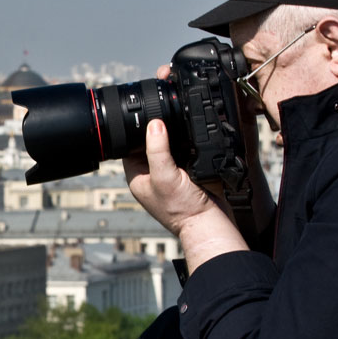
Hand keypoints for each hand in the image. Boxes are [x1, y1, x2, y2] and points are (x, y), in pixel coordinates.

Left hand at [125, 118, 247, 270]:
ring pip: (169, 148)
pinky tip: (192, 138)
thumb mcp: (164, 175)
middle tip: (163, 115)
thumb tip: (154, 124)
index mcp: (138, 177)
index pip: (129, 148)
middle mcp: (152, 176)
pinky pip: (185, 154)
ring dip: (174, 138)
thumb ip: (157, 149)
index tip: (145, 116)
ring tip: (178, 125)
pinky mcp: (187, 174)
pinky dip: (188, 145)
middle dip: (158, 132)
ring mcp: (170, 176)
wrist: (209, 223)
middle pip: (150, 145)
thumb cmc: (181, 209)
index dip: (135, 132)